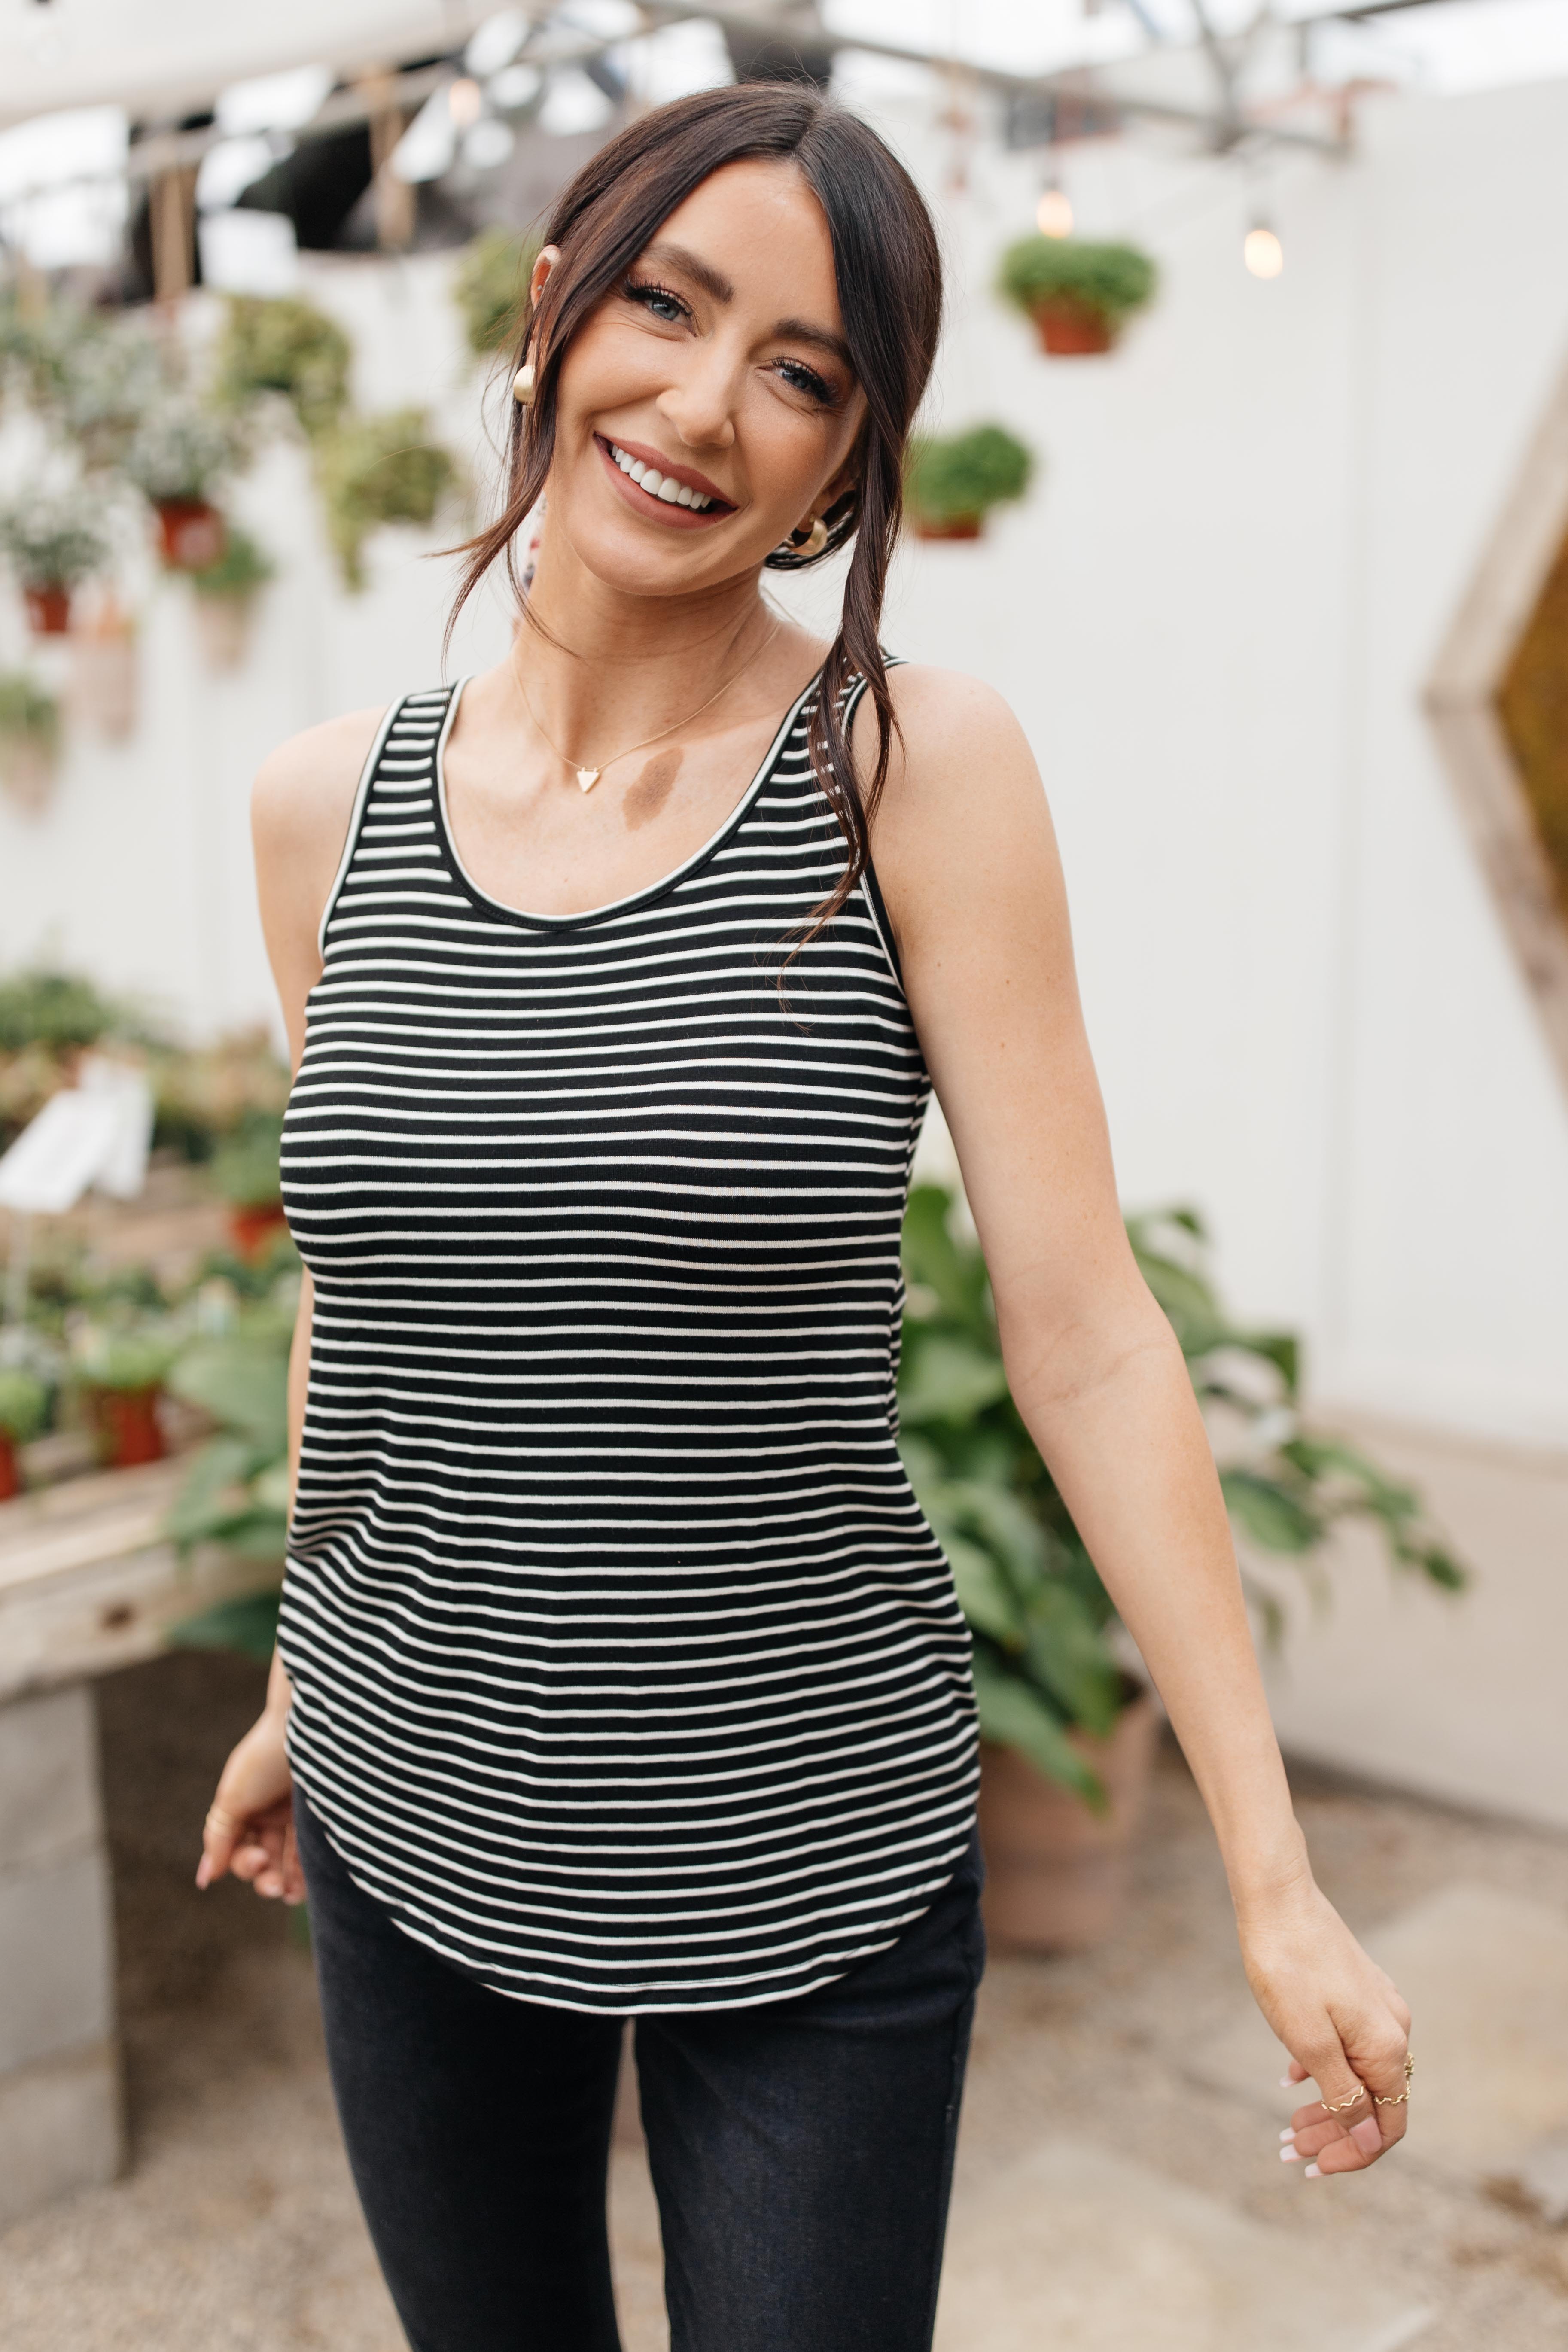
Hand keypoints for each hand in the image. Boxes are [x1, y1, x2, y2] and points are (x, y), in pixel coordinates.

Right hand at [197, 1705, 304, 1903]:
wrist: (309, 1726)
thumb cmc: (266, 1758)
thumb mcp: (234, 1798)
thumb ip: (219, 1838)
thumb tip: (206, 1878)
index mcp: (243, 1806)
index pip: (236, 1849)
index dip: (242, 1863)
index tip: (258, 1862)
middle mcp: (269, 1811)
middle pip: (263, 1857)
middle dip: (264, 1878)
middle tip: (273, 1887)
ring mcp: (297, 1814)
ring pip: (288, 1859)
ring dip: (285, 1883)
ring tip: (288, 1896)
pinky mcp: (323, 1815)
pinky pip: (312, 1852)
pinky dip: (306, 1873)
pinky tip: (303, 1889)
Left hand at [1238, 1874, 1411, 2178]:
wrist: (1277, 1898)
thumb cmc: (1287, 1968)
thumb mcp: (1309, 2041)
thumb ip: (1343, 2094)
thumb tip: (1370, 2139)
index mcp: (1387, 2047)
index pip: (1386, 2125)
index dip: (1355, 2154)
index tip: (1314, 2169)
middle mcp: (1393, 2029)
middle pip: (1373, 2104)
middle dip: (1333, 2135)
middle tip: (1289, 2151)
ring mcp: (1376, 2008)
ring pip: (1358, 2075)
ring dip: (1326, 2107)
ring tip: (1286, 2126)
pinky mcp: (1356, 1992)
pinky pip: (1347, 2047)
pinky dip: (1322, 2071)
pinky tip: (1290, 2077)